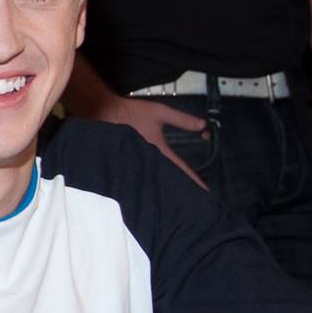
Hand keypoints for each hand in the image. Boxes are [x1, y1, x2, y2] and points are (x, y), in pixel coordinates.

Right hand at [91, 97, 211, 189]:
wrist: (105, 114)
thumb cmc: (133, 113)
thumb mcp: (160, 112)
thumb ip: (182, 120)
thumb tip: (203, 125)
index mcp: (159, 150)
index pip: (181, 168)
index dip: (195, 180)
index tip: (206, 192)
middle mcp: (149, 162)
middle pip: (170, 180)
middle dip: (183, 188)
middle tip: (197, 200)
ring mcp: (139, 166)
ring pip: (158, 181)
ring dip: (170, 188)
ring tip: (182, 198)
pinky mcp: (131, 165)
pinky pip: (146, 177)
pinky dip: (157, 182)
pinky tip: (161, 188)